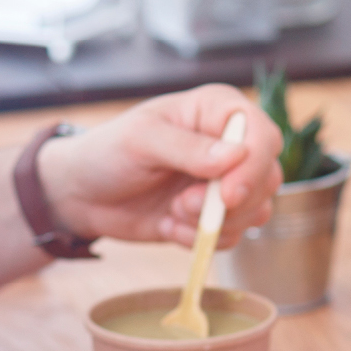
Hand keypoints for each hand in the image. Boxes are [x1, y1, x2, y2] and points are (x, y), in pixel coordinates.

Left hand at [39, 84, 284, 247]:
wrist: (83, 194)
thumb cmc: (107, 152)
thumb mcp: (141, 140)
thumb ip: (187, 148)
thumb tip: (236, 156)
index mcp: (218, 111)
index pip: (263, 135)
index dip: (253, 167)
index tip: (228, 195)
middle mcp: (231, 145)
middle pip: (267, 177)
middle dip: (230, 202)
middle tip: (183, 205)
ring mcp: (226, 182)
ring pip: (257, 210)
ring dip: (216, 222)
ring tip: (174, 213)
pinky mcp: (216, 216)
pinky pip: (233, 235)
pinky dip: (203, 239)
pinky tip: (171, 227)